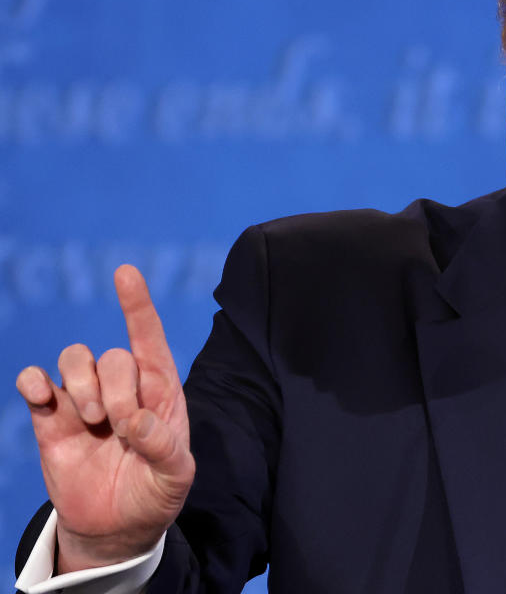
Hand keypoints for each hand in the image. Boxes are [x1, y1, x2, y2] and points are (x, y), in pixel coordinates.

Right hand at [16, 265, 194, 572]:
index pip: (149, 338)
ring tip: (93, 421)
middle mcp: (122, 387)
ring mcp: (85, 400)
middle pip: (113, 356)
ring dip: (82, 384)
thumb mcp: (176, 476)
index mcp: (161, 391)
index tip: (125, 273)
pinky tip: (41, 395)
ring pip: (75, 359)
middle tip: (121, 427)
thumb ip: (164, 447)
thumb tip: (136, 422)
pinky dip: (33, 381)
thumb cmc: (155, 493)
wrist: (117, 527)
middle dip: (117, 390)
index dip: (137, 306)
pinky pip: (35, 384)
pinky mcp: (52, 420)